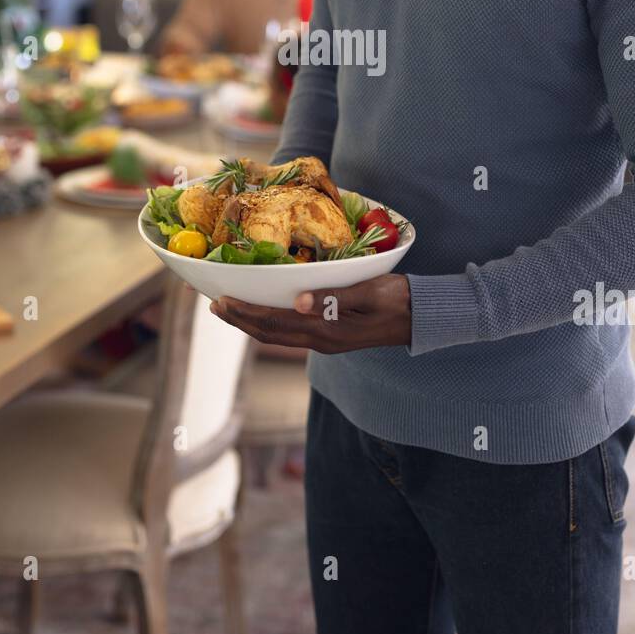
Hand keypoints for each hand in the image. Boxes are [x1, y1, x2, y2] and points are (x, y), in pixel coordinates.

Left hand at [209, 273, 411, 352]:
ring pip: (278, 336)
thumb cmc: (398, 298)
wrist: (421, 318)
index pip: (275, 322)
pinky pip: (291, 333)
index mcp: (326, 329)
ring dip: (251, 324)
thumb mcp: (369, 292)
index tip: (221, 301)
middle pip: (269, 333)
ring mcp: (326, 341)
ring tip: (230, 311)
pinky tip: (264, 314)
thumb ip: (334, 297)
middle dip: (240, 320)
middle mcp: (321, 340)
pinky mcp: (331, 337)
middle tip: (213, 305)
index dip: (246, 312)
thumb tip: (298, 301)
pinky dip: (270, 324)